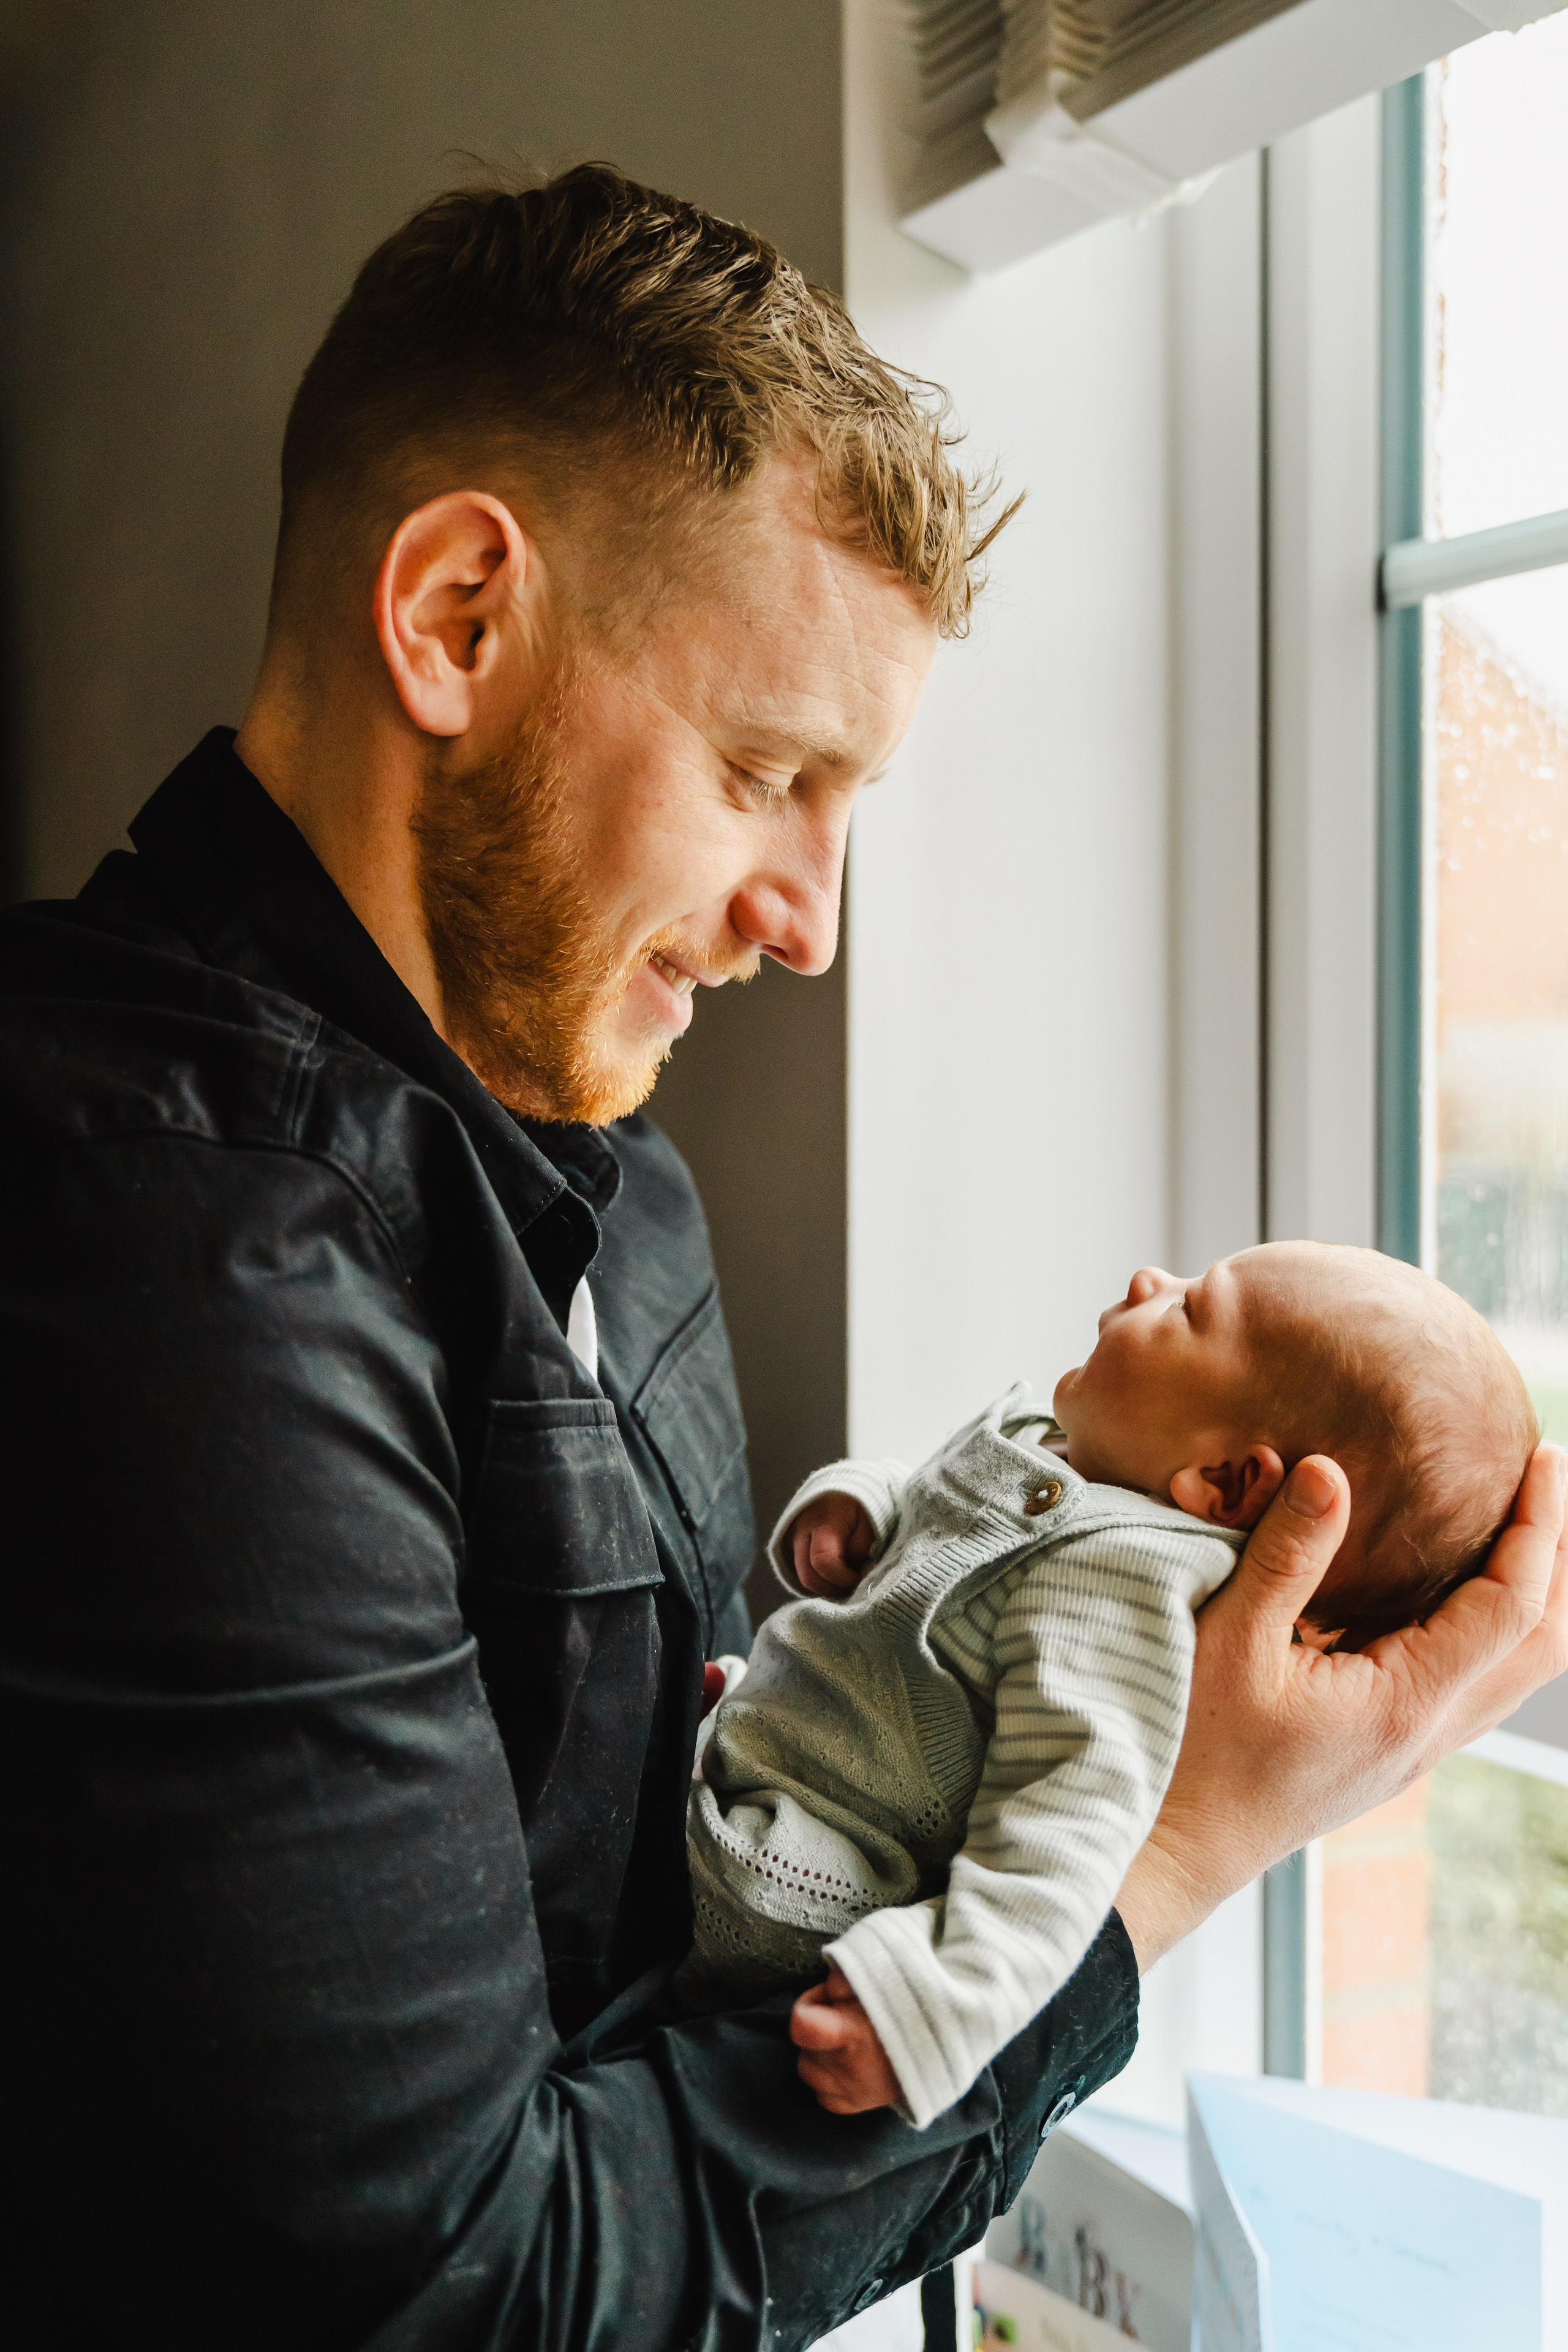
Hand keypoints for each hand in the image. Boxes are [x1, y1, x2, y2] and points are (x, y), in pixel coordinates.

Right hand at [789, 1493, 877, 1596]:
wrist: (847, 1484)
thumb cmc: (863, 1503)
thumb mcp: (872, 1521)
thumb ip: (862, 1548)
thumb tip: (855, 1573)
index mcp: (823, 1522)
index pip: (822, 1562)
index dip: (841, 1578)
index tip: (859, 1578)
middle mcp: (802, 1531)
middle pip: (807, 1576)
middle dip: (832, 1589)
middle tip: (853, 1585)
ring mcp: (795, 1538)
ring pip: (802, 1577)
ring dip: (824, 1587)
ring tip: (846, 1581)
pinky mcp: (795, 1544)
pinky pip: (802, 1571)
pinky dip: (819, 1579)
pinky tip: (836, 1576)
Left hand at [790, 1964, 900, 2112]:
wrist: (941, 2044)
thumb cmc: (908, 2007)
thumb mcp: (880, 1979)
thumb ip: (847, 1977)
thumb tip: (829, 1987)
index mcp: (853, 2033)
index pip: (803, 2026)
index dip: (807, 2006)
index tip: (827, 1998)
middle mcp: (848, 2068)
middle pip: (805, 2046)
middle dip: (818, 2027)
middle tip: (843, 2016)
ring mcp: (853, 2091)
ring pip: (808, 2071)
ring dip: (820, 2055)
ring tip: (844, 2041)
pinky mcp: (858, 2106)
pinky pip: (823, 2097)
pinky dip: (829, 2082)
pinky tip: (845, 2065)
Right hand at [1117, 1443, 1567, 1970]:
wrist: (1169, 1850)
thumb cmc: (1191, 1752)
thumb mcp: (1228, 1639)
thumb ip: (1285, 1553)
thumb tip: (1328, 1469)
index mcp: (1404, 1704)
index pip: (1509, 1606)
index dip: (1539, 1528)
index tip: (1545, 1457)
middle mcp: (1427, 1734)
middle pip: (1540, 1647)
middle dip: (1560, 1561)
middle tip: (1548, 1483)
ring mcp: (1411, 1751)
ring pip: (1513, 1673)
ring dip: (1533, 1598)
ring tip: (1519, 1526)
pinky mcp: (1386, 1751)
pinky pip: (1472, 1686)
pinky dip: (1491, 1627)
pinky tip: (1450, 1589)